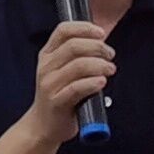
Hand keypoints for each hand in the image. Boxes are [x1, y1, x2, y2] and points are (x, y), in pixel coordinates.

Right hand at [23, 21, 114, 144]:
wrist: (43, 126)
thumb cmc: (60, 95)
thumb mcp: (63, 71)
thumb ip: (78, 55)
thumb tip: (102, 40)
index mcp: (47, 54)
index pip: (63, 30)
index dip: (84, 28)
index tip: (102, 33)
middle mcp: (46, 67)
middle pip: (74, 46)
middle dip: (98, 48)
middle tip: (110, 55)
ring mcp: (49, 84)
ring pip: (78, 65)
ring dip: (99, 65)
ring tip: (110, 69)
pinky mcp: (56, 102)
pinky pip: (77, 88)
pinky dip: (93, 83)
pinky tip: (102, 82)